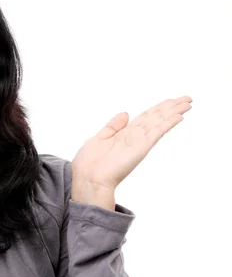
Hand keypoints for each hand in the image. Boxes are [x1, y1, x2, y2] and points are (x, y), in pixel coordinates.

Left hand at [71, 96, 191, 209]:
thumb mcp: (99, 138)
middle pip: (156, 117)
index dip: (159, 108)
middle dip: (171, 107)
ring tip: (187, 103)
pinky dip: (167, 124)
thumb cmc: (90, 162)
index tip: (171, 101)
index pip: (146, 117)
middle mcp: (134, 136)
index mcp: (124, 133)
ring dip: (173, 112)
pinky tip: (178, 117)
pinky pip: (156, 133)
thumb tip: (125, 113)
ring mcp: (139, 141)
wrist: (89, 178)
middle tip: (187, 98)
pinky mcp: (141, 147)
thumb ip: (113, 126)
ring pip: (159, 122)